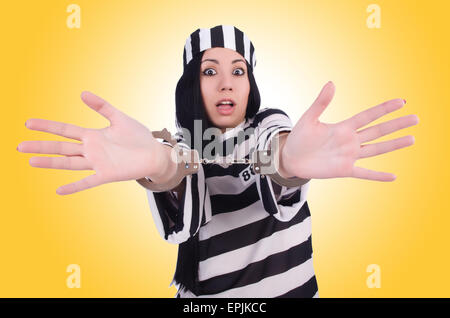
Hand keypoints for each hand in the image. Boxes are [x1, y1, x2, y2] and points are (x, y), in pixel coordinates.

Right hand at [18, 92, 164, 194]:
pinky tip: (60, 190)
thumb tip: (82, 93)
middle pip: (61, 148)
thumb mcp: (119, 118)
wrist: (154, 153)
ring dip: (51, 162)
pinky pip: (88, 182)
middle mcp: (91, 150)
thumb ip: (102, 106)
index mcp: (93, 136)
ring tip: (31, 161)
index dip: (47, 126)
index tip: (28, 123)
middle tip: (19, 145)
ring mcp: (97, 163)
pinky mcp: (107, 174)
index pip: (65, 130)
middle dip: (41, 146)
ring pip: (69, 163)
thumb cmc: (137, 137)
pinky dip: (74, 186)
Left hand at [281, 81, 418, 180]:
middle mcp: (350, 141)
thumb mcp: (309, 118)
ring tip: (412, 139)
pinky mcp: (344, 170)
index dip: (384, 109)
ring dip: (393, 145)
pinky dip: (378, 175)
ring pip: (376, 150)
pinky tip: (393, 176)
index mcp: (343, 127)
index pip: (368, 116)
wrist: (291, 158)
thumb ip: (321, 102)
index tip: (401, 102)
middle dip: (396, 125)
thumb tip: (331, 83)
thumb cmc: (299, 137)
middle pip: (378, 131)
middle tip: (416, 118)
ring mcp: (349, 156)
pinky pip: (364, 173)